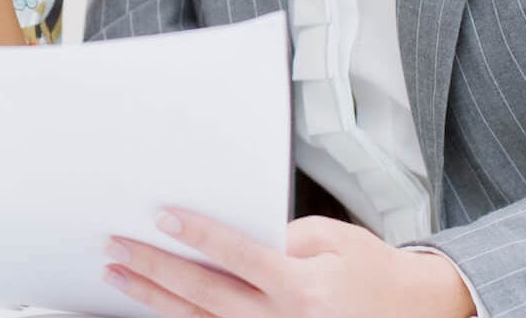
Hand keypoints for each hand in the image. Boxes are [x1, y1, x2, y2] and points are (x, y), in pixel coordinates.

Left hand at [105, 210, 475, 317]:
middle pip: (205, 294)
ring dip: (154, 299)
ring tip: (119, 276)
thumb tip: (229, 236)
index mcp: (303, 288)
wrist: (408, 310)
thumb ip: (282, 236)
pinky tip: (154, 304)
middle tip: (117, 249)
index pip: (237, 257)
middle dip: (155, 269)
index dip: (197, 236)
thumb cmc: (371, 270)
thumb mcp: (334, 238)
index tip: (161, 217)